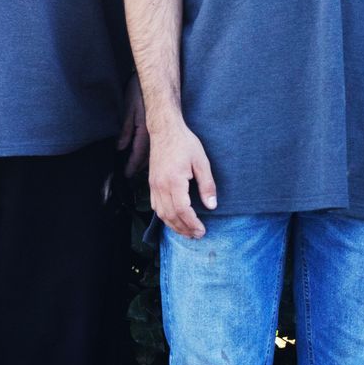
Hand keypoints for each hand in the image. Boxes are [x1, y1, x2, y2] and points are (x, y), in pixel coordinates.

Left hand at [118, 75, 149, 176]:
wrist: (154, 80)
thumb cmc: (138, 91)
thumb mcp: (128, 110)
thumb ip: (126, 130)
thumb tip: (120, 148)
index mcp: (145, 130)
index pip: (138, 153)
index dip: (132, 165)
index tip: (126, 175)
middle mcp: (154, 133)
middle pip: (148, 157)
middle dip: (139, 167)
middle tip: (131, 175)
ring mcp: (158, 131)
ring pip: (153, 152)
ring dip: (145, 161)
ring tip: (138, 169)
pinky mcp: (159, 127)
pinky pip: (155, 144)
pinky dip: (150, 152)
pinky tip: (147, 155)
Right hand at [148, 121, 216, 238]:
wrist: (165, 129)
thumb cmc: (184, 143)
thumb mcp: (201, 162)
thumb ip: (207, 185)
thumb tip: (211, 206)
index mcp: (174, 181)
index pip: (182, 210)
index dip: (192, 223)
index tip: (202, 230)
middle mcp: (161, 185)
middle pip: (170, 215)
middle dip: (184, 229)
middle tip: (197, 235)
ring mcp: (154, 185)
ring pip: (161, 213)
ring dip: (173, 226)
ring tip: (187, 232)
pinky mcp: (151, 183)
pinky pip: (155, 206)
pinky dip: (164, 217)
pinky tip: (173, 219)